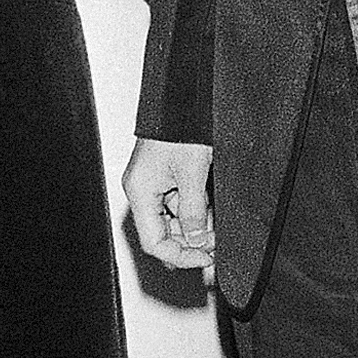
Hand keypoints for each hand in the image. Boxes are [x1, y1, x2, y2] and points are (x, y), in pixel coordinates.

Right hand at [124, 139, 215, 276]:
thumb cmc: (179, 127)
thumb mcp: (192, 174)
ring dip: (197, 227)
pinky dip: (196, 211)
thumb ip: (193, 212)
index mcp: (140, 192)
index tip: (207, 258)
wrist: (181, 99)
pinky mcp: (164, 177)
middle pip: (163, 234)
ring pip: (173, 221)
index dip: (181, 256)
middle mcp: (143, 191)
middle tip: (217, 242)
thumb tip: (198, 241)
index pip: (154, 243)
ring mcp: (153, 185)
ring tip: (218, 223)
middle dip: (192, 241)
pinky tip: (211, 208)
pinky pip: (178, 205)